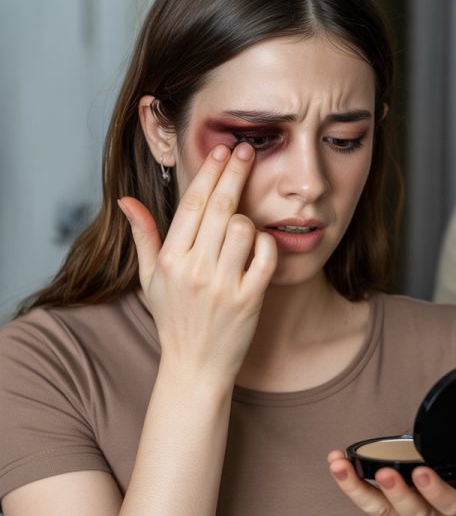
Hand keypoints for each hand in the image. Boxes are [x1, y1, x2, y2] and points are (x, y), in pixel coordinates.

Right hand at [117, 143, 277, 386]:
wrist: (196, 366)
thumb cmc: (174, 318)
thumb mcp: (150, 279)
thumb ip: (143, 237)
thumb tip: (128, 200)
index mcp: (169, 260)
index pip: (190, 204)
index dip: (209, 172)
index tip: (222, 150)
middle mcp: (195, 269)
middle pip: (219, 207)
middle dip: (235, 172)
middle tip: (248, 150)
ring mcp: (223, 285)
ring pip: (243, 229)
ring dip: (248, 217)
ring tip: (245, 219)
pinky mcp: (250, 300)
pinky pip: (266, 257)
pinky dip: (268, 244)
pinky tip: (262, 243)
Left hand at [327, 431, 455, 515]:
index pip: (450, 504)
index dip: (436, 490)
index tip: (422, 472)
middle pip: (414, 511)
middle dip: (399, 493)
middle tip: (385, 473)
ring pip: (380, 509)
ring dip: (356, 488)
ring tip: (339, 466)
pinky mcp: (386, 515)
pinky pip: (364, 502)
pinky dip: (348, 483)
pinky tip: (335, 462)